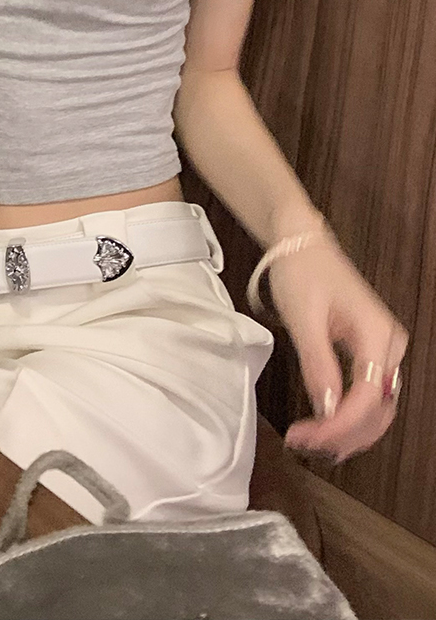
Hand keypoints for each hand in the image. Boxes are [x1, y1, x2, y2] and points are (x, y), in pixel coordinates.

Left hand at [268, 238, 407, 463]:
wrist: (302, 245)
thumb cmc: (303, 272)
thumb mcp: (304, 319)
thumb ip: (318, 365)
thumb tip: (328, 411)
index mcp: (379, 334)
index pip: (369, 397)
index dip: (340, 425)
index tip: (309, 437)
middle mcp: (389, 346)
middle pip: (379, 410)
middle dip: (344, 435)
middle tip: (304, 445)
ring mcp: (382, 350)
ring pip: (377, 408)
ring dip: (347, 432)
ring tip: (311, 443)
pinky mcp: (369, 353)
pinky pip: (367, 395)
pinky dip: (348, 417)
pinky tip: (325, 428)